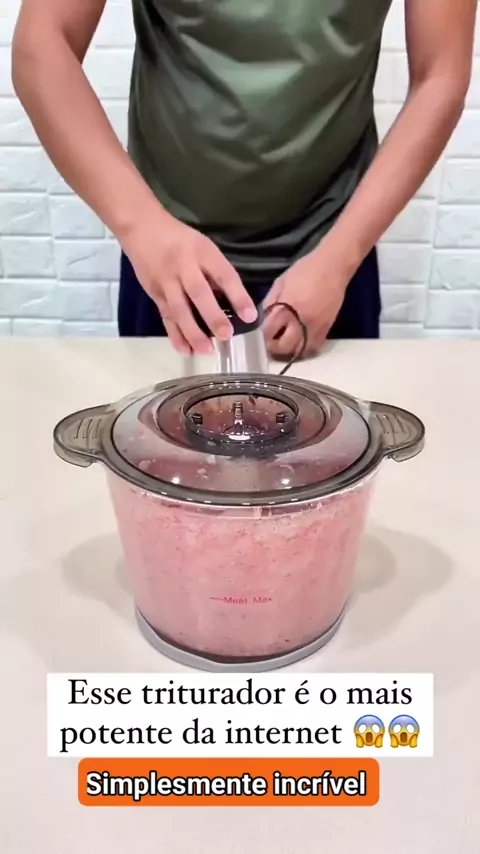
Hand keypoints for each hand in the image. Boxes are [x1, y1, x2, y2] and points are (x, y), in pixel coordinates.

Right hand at [122, 208, 256, 354]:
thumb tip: (232, 301)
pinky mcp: (154, 293)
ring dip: (192, 333)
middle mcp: (183, 266)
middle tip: (226, 336)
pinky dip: (175, 335)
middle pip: (199, 293)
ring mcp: (166, 281)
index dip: (238, 295)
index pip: (223, 275)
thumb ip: (215, 272)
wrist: (141, 228)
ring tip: (206, 351)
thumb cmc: (179, 239)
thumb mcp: (203, 246)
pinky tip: (185, 349)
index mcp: (202, 252)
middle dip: (212, 317)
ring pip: (179, 310)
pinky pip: (166, 317)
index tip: (250, 316)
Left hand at [263, 244, 351, 358]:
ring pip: (299, 352)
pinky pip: (314, 348)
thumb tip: (264, 320)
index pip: (269, 332)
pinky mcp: (327, 329)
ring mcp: (315, 327)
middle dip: (274, 348)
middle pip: (283, 347)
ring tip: (284, 346)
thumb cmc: (305, 271)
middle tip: (270, 344)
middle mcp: (300, 321)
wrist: (333, 267)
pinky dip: (304, 350)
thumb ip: (270, 303)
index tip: (261, 336)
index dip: (262, 336)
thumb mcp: (280, 283)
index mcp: (285, 308)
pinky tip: (299, 344)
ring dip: (289, 352)